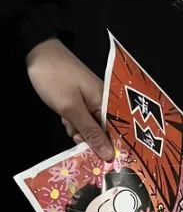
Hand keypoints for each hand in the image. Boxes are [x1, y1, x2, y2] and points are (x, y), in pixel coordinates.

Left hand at [26, 38, 113, 160]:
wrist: (36, 52)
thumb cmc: (55, 77)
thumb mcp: (71, 108)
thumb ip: (90, 133)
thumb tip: (109, 155)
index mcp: (108, 103)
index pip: (117, 134)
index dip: (110, 148)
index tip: (100, 159)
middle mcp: (104, 104)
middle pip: (104, 133)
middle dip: (89, 138)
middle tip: (74, 132)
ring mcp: (93, 103)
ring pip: (91, 129)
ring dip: (78, 130)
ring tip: (66, 119)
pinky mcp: (82, 102)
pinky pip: (83, 121)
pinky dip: (73, 122)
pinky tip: (64, 116)